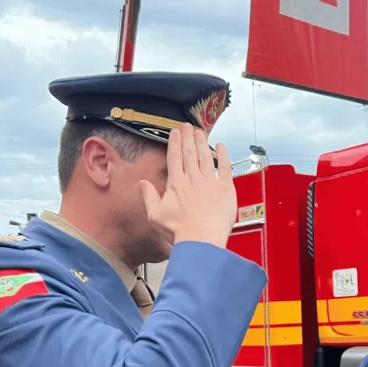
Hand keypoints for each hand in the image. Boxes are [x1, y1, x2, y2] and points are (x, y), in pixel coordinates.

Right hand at [140, 123, 234, 248]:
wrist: (201, 240)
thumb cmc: (178, 232)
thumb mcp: (155, 215)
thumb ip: (149, 196)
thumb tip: (142, 182)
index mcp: (176, 184)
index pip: (175, 157)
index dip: (175, 142)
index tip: (175, 132)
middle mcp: (193, 179)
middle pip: (190, 153)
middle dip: (188, 137)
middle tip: (187, 125)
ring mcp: (210, 183)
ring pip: (206, 156)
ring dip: (202, 142)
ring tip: (200, 131)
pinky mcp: (226, 189)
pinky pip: (225, 168)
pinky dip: (223, 156)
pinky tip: (221, 146)